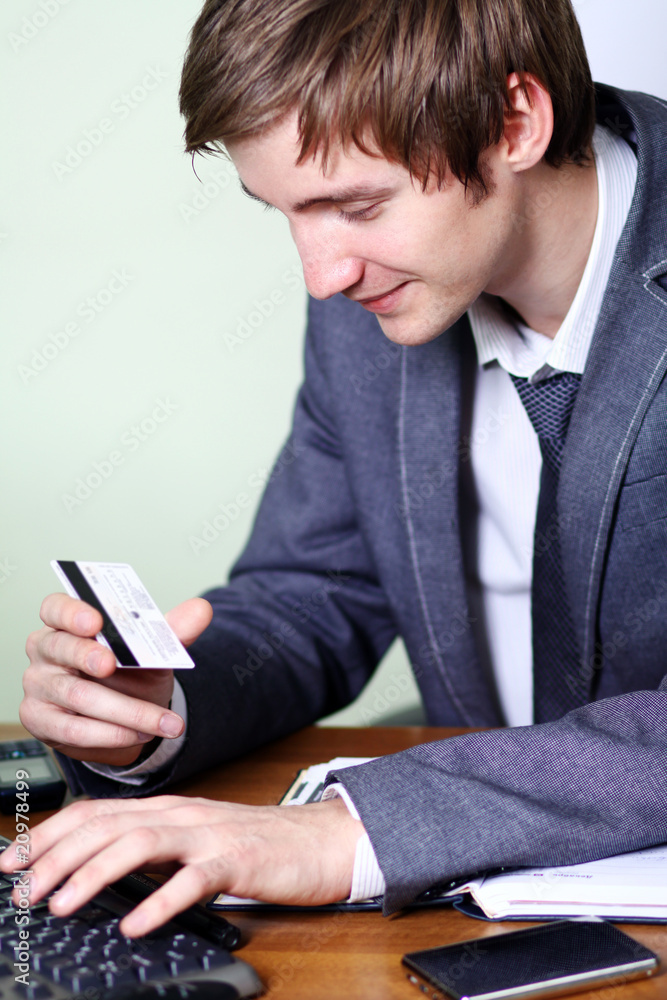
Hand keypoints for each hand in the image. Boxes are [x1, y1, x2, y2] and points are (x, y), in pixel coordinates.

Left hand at [0, 795, 361, 935]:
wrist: (320, 840)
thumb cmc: (259, 846)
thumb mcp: (197, 841)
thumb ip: (156, 850)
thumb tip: (100, 874)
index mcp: (169, 810)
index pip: (97, 812)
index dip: (52, 834)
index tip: (14, 861)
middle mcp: (183, 815)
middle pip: (109, 825)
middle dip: (58, 856)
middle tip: (24, 890)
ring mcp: (209, 835)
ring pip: (141, 843)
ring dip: (94, 874)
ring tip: (62, 903)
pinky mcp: (237, 860)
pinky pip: (193, 880)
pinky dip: (160, 901)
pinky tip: (136, 923)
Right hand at [21, 594, 212, 765]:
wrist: (126, 715)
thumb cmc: (129, 671)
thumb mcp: (152, 649)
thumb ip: (173, 630)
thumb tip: (201, 610)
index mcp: (68, 621)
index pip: (56, 607)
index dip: (72, 612)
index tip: (96, 620)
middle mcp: (46, 649)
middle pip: (60, 647)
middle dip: (89, 656)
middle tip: (112, 664)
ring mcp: (39, 685)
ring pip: (76, 695)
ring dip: (123, 709)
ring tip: (161, 720)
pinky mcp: (40, 720)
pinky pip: (72, 729)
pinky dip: (110, 734)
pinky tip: (138, 734)